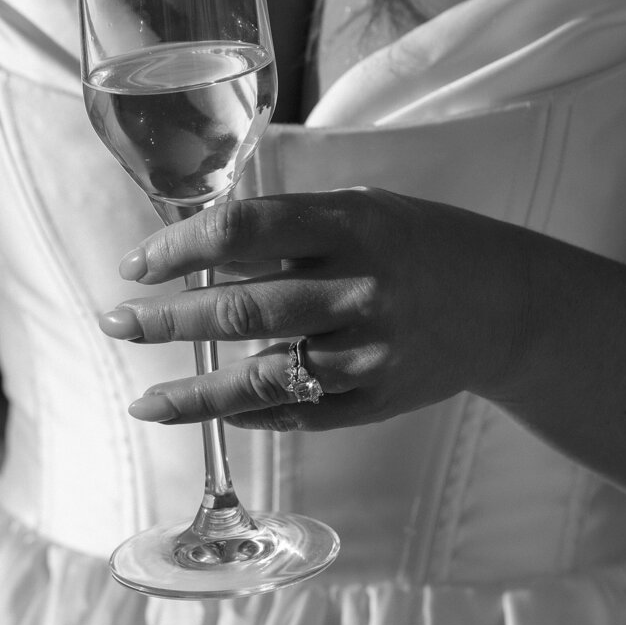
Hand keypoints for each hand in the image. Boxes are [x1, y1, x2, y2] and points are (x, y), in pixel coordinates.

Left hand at [99, 189, 524, 429]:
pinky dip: (248, 414)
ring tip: (145, 400)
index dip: (179, 247)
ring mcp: (368, 351)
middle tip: (116, 322)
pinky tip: (210, 411)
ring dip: (193, 392)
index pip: (243, 232)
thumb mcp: (362, 210)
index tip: (135, 265)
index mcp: (350, 227)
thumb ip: (290, 226)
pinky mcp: (376, 400)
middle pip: (240, 307)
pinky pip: (298, 413)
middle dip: (165, 319)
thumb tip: (197, 247)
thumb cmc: (420, 244)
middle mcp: (358, 289)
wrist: (508, 304)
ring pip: (261, 377)